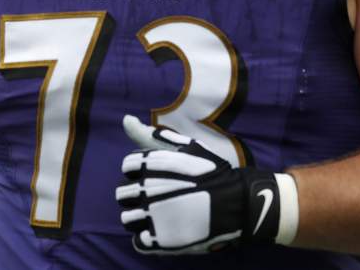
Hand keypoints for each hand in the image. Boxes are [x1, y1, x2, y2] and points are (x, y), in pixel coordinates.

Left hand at [114, 115, 281, 254]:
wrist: (237, 203)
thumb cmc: (211, 173)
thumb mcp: (185, 148)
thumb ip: (151, 136)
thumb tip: (126, 119)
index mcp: (151, 165)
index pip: (128, 167)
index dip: (142, 171)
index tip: (159, 176)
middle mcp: (147, 188)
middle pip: (123, 194)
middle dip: (137, 195)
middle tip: (159, 198)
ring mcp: (152, 215)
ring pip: (127, 219)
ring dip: (139, 218)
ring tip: (160, 216)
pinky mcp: (159, 239)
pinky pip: (138, 241)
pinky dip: (148, 238)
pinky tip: (164, 232)